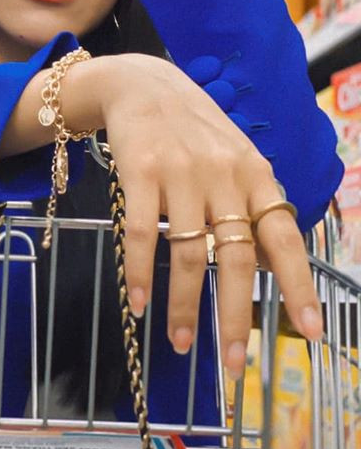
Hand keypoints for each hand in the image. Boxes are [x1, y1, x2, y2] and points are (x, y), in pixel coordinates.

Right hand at [101, 53, 322, 380]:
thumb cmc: (194, 130)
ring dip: (183, 305)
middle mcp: (223, 175)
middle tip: (234, 363)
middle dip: (236, 315)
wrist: (142, 84)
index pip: (284, 237)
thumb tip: (268, 267)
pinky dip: (138, 272)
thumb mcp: (235, 158)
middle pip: (235, 257)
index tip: (310, 331)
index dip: (298, 285)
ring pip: (186, 253)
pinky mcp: (139, 173)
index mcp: (255, 175)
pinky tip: (138, 302)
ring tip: (179, 343)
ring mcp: (180, 174)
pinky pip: (139, 233)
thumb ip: (251, 205)